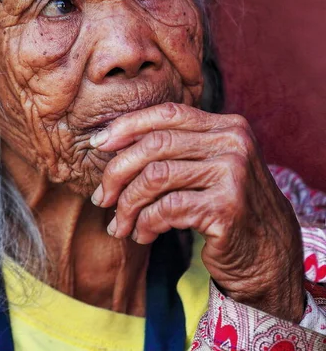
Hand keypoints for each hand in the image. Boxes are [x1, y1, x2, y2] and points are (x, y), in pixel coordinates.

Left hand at [90, 102, 305, 321]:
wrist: (271, 256)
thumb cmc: (226, 207)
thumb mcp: (206, 167)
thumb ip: (173, 149)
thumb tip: (110, 141)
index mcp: (226, 126)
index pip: (166, 113)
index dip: (127, 125)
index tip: (98, 143)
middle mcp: (233, 143)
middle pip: (155, 144)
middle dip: (117, 171)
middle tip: (101, 197)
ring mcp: (233, 173)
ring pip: (156, 176)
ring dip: (127, 204)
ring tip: (119, 225)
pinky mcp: (227, 207)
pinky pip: (167, 208)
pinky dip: (145, 223)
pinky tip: (142, 235)